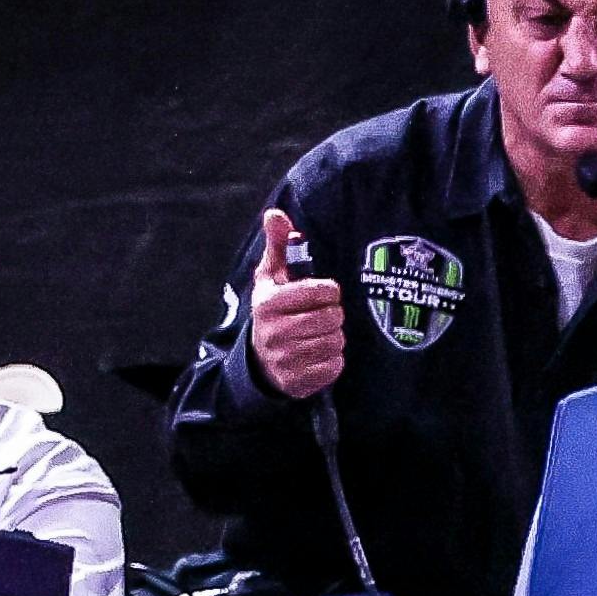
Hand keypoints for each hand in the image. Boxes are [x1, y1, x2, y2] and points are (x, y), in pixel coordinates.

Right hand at [243, 208, 349, 402]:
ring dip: (332, 337)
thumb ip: (277, 245)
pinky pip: (335, 365)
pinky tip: (316, 354)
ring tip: (315, 334)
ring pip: (336, 341)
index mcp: (268, 303)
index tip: (320, 294)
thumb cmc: (273, 311)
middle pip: (332, 317)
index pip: (321, 291)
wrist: (260, 361)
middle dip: (332, 315)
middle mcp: (274, 332)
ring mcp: (285, 358)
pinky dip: (332, 359)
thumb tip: (276, 214)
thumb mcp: (270, 277)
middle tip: (318, 316)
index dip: (328, 291)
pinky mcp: (299, 380)